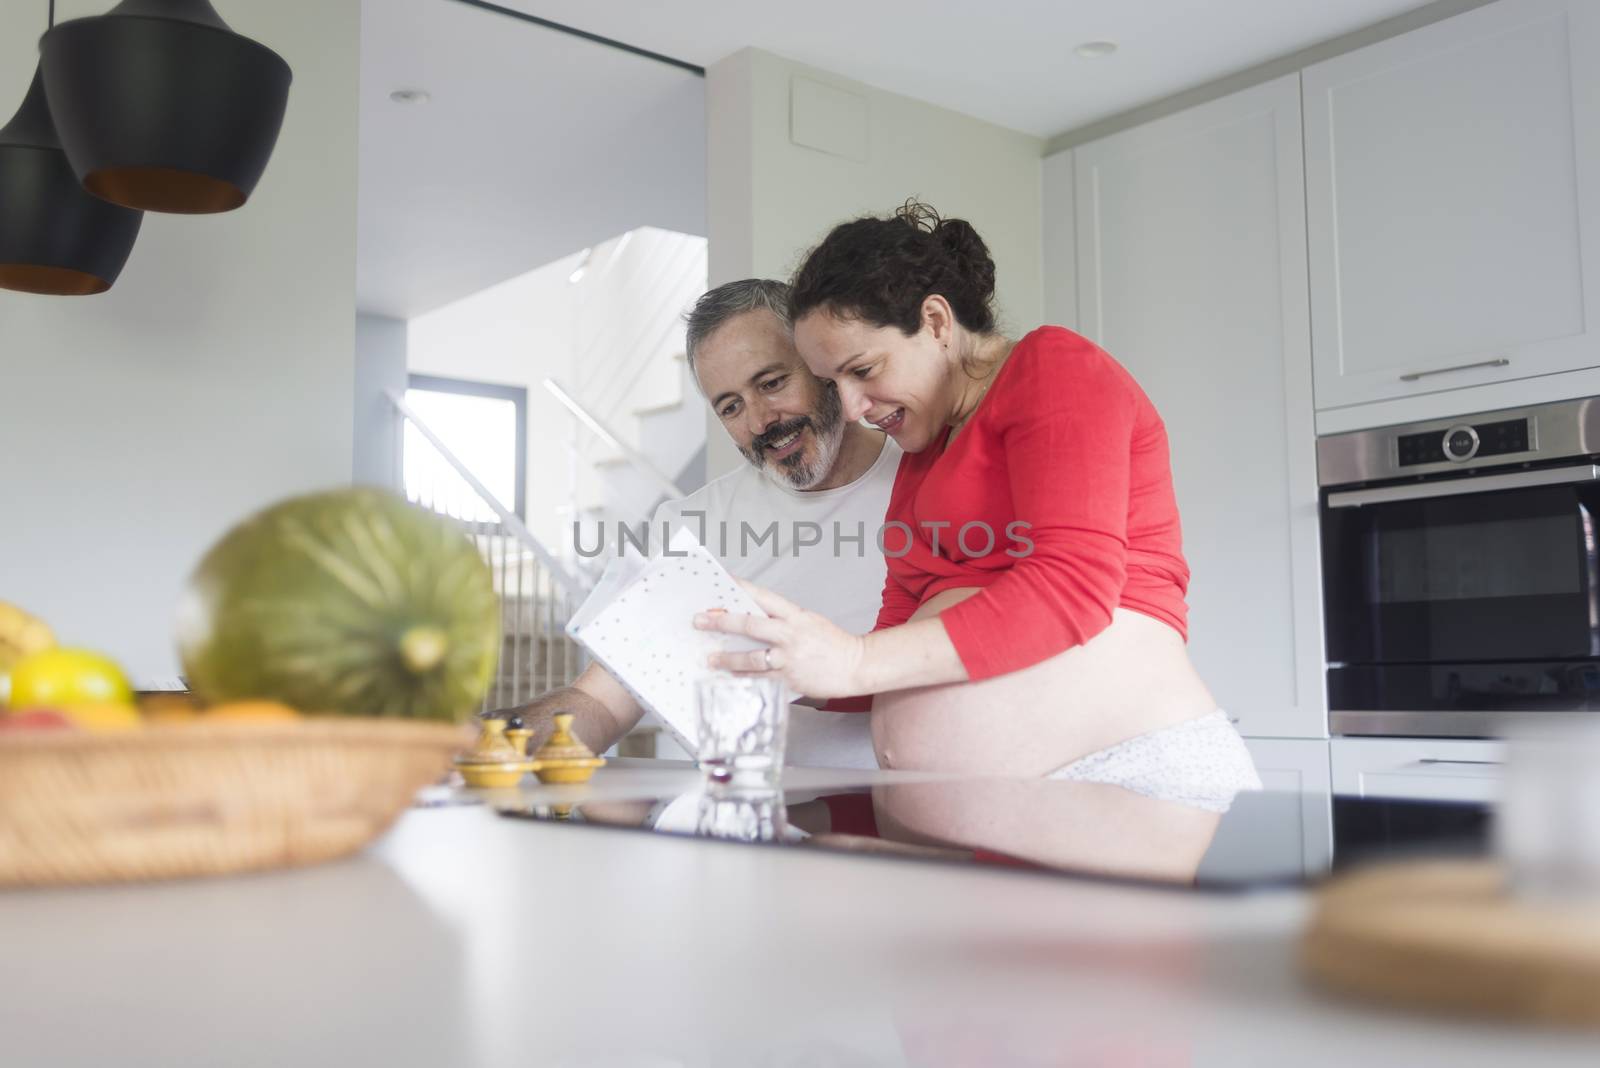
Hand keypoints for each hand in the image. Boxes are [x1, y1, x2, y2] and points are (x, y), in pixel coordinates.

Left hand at [693, 580, 866, 698]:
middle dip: (722, 622)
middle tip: (701, 620)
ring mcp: (790, 659)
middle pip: (750, 625)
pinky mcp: (790, 680)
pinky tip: (729, 679)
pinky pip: (760, 681)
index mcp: (796, 616)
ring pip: (751, 657)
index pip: (763, 597)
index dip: (740, 587)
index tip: (720, 580)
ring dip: (727, 658)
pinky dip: (743, 679)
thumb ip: (782, 621)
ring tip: (710, 658)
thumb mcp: (809, 622)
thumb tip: (751, 619)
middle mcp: (791, 635)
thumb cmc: (833, 644)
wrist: (857, 666)